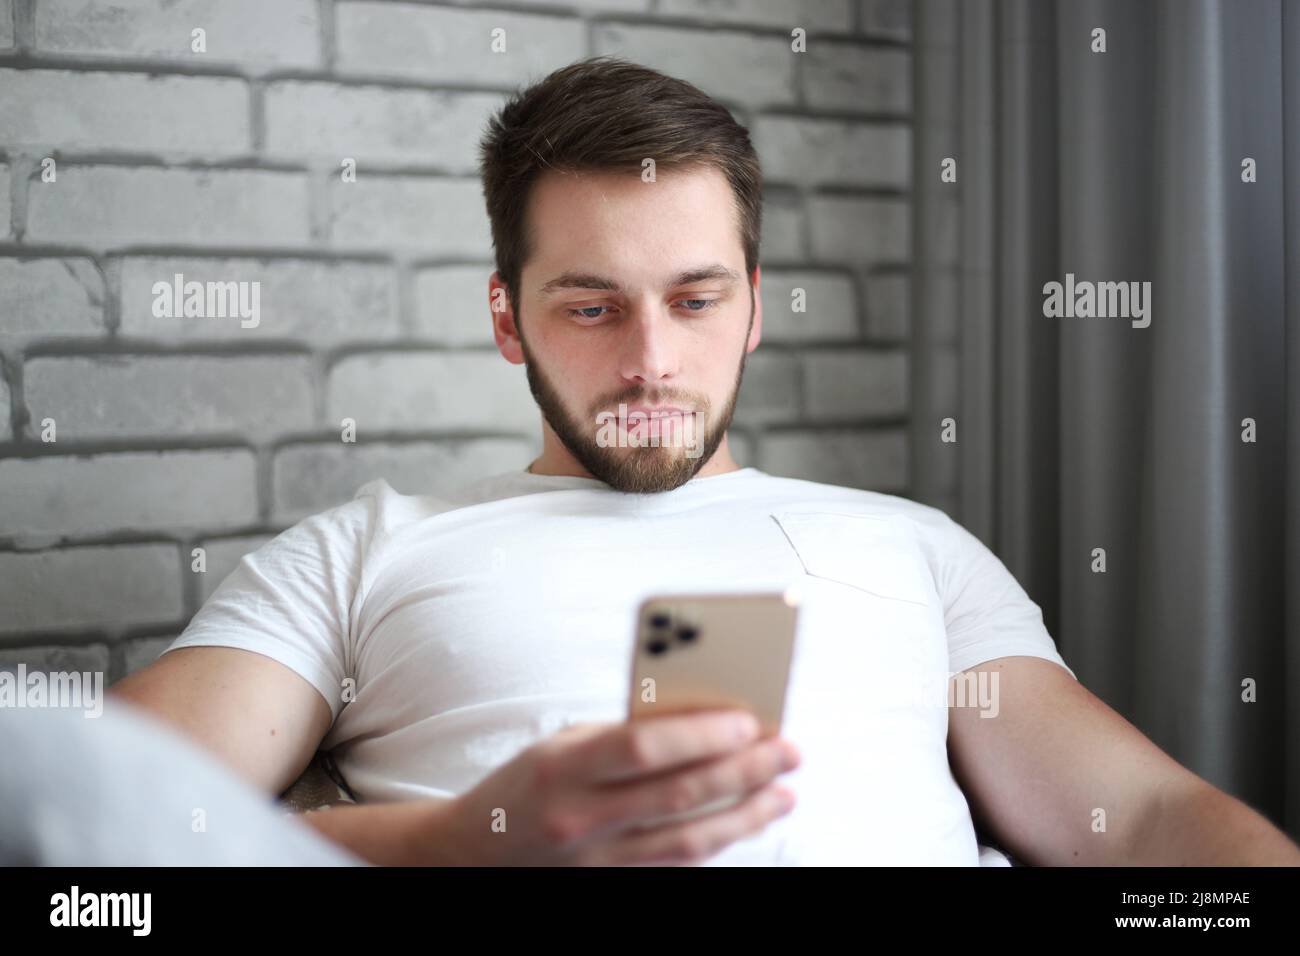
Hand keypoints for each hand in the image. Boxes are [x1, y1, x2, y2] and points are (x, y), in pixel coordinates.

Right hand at [434, 708, 800, 864]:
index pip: (643, 748)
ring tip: (784, 790)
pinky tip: (747, 821)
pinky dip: (718, 840)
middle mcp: (580, 816)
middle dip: (744, 770)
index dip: (700, 734)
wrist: (473, 853)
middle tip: (788, 750)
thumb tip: (701, 719)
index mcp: (563, 766)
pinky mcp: (612, 884)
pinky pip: (677, 864)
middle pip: (679, 794)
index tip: (749, 719)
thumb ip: (623, 733)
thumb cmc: (526, 783)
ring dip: (746, 814)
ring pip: (689, 839)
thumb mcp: (562, 743)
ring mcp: (597, 859)